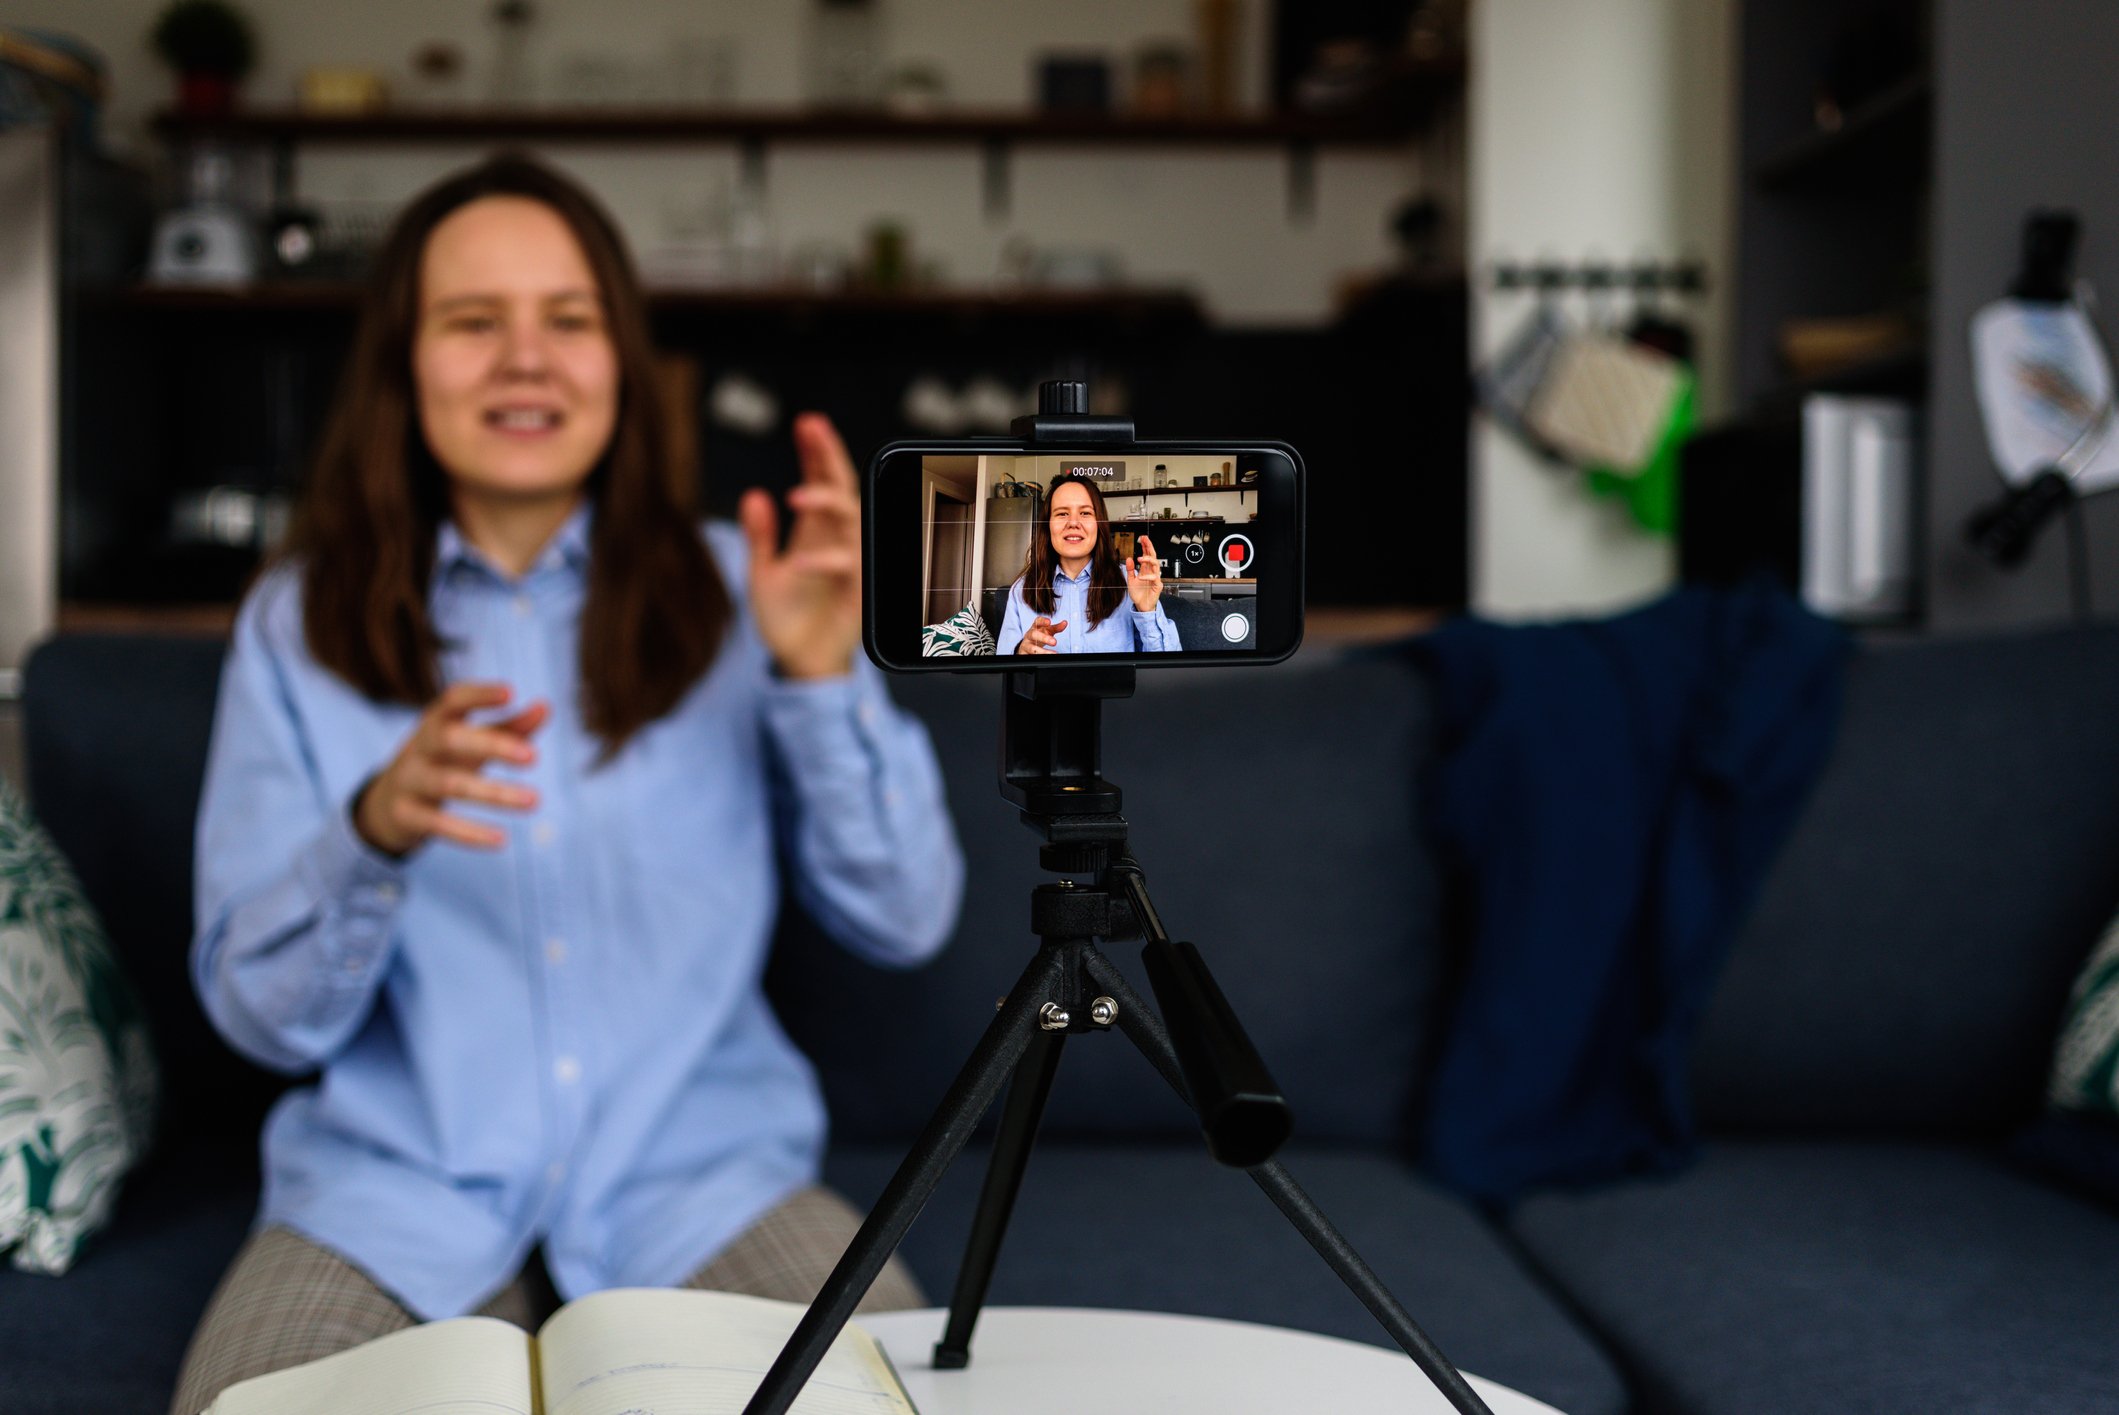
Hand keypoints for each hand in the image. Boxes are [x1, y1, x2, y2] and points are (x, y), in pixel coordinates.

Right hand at [353, 683, 546, 855]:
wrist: (387, 803)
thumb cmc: (444, 762)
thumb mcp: (471, 742)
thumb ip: (509, 727)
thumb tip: (545, 706)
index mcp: (435, 722)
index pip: (453, 700)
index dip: (479, 695)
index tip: (511, 692)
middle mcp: (419, 748)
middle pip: (450, 739)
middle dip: (492, 746)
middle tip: (534, 757)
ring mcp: (408, 781)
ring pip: (450, 785)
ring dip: (494, 794)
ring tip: (535, 801)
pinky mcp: (405, 815)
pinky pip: (437, 824)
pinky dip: (470, 833)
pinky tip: (502, 840)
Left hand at [742, 412, 861, 679]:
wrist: (800, 664)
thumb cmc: (786, 619)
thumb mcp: (761, 573)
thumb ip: (759, 536)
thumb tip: (753, 496)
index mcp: (816, 532)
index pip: (822, 481)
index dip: (817, 452)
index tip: (808, 423)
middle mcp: (836, 542)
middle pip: (842, 488)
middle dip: (830, 457)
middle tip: (812, 428)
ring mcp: (849, 565)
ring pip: (852, 521)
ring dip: (827, 504)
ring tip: (797, 495)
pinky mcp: (855, 593)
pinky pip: (848, 569)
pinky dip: (825, 562)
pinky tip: (799, 561)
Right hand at [1015, 616, 1068, 653]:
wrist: (1027, 645)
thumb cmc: (1039, 635)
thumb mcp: (1048, 631)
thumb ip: (1056, 627)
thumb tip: (1065, 623)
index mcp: (1035, 627)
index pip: (1037, 622)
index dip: (1042, 621)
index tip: (1049, 622)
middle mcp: (1029, 635)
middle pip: (1034, 634)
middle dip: (1044, 638)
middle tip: (1054, 642)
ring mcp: (1026, 645)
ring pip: (1032, 648)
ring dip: (1043, 651)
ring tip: (1053, 653)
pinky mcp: (1024, 654)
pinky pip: (1029, 656)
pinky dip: (1037, 658)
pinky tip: (1044, 659)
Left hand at [1127, 535, 1162, 610]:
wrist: (1141, 606)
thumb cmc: (1138, 594)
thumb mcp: (1131, 580)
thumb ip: (1130, 570)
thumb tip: (1129, 558)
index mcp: (1145, 570)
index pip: (1147, 555)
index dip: (1145, 546)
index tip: (1142, 538)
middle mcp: (1151, 572)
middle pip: (1153, 556)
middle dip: (1149, 547)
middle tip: (1145, 540)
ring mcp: (1155, 578)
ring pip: (1156, 565)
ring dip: (1148, 560)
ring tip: (1140, 558)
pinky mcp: (1157, 586)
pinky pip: (1155, 578)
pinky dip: (1147, 576)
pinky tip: (1141, 577)